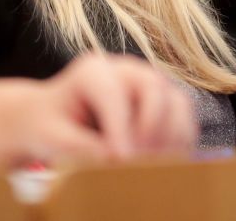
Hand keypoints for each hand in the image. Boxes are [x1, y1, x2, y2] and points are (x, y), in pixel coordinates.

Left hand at [18, 54, 196, 163]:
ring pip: (177, 101)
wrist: (54, 119)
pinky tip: (165, 163)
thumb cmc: (51, 125)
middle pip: (154, 88)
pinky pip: (185, 119)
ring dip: (171, 137)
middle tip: (139, 160)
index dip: (121, 127)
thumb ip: (82, 147)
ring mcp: (148, 84)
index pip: (113, 93)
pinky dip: (181, 142)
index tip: (121, 158)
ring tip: (154, 165)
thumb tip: (116, 159)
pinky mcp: (162, 102)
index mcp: (92, 70)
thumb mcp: (53, 137)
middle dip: (151, 127)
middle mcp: (125, 70)